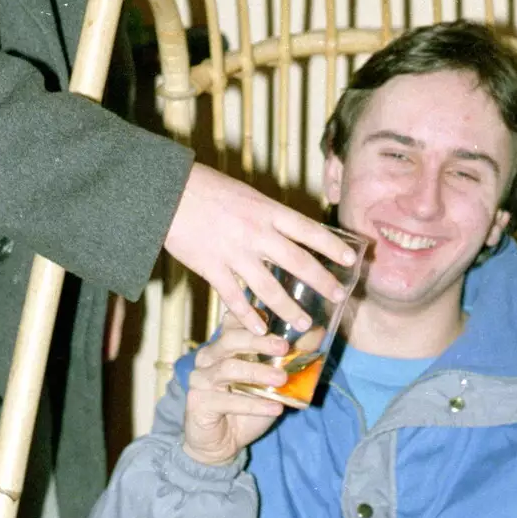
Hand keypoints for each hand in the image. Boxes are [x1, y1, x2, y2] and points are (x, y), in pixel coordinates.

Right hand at [164, 163, 355, 333]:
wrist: (167, 192)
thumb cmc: (207, 188)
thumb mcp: (246, 195)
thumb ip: (267, 215)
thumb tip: (291, 231)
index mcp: (266, 211)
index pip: (309, 231)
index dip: (331, 246)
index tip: (349, 259)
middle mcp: (256, 233)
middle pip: (297, 262)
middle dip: (322, 281)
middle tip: (338, 296)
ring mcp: (234, 253)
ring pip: (269, 288)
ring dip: (289, 308)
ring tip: (304, 322)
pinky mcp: (211, 268)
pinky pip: (234, 298)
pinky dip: (248, 316)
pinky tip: (260, 328)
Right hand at [183, 323, 289, 464]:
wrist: (224, 443)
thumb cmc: (248, 405)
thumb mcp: (271, 381)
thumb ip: (288, 358)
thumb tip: (317, 334)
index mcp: (223, 345)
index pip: (232, 321)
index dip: (251, 316)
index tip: (276, 319)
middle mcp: (208, 357)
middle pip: (230, 339)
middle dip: (259, 341)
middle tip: (284, 348)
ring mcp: (200, 378)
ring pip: (228, 368)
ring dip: (258, 372)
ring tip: (282, 379)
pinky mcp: (198, 402)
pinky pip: (227, 401)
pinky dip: (254, 404)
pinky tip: (275, 407)